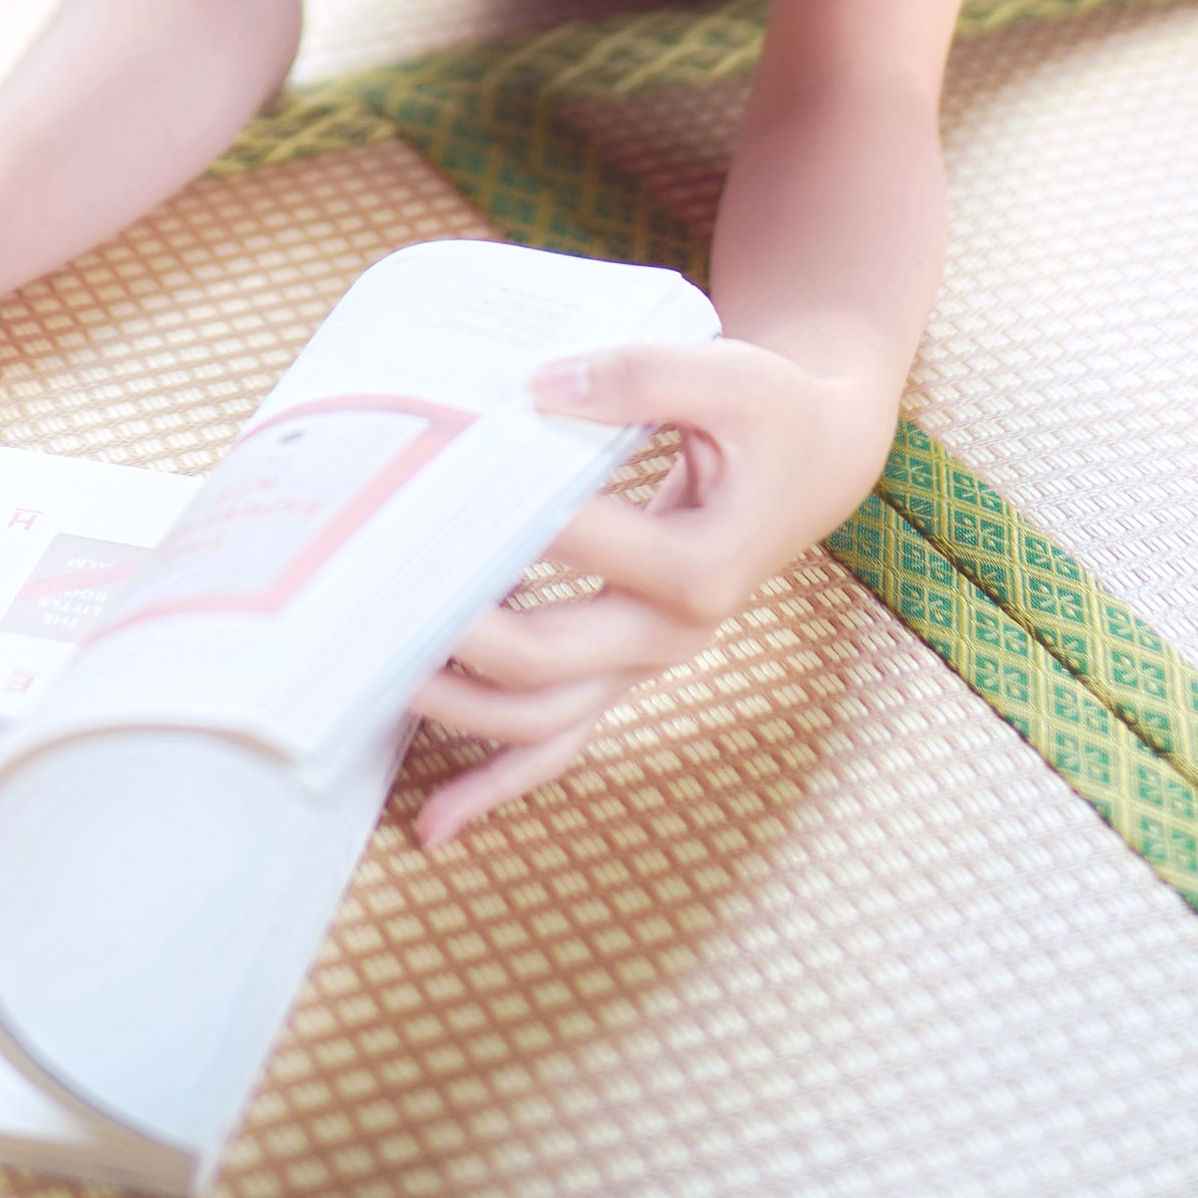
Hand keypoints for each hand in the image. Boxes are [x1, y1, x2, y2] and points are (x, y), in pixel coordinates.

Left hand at [406, 336, 891, 847]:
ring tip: (379, 687)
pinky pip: (558, 741)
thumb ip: (639, 375)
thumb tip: (537, 389)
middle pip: (550, 659)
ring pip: (545, 723)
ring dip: (460, 716)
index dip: (512, 514)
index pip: (588, 545)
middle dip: (459, 634)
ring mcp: (644, 662)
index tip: (438, 478)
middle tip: (381, 600)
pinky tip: (434, 822)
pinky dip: (497, 783)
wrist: (817, 460)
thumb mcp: (728, 376)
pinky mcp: (623, 669)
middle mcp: (673, 635)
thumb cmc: (774, 414)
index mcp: (702, 566)